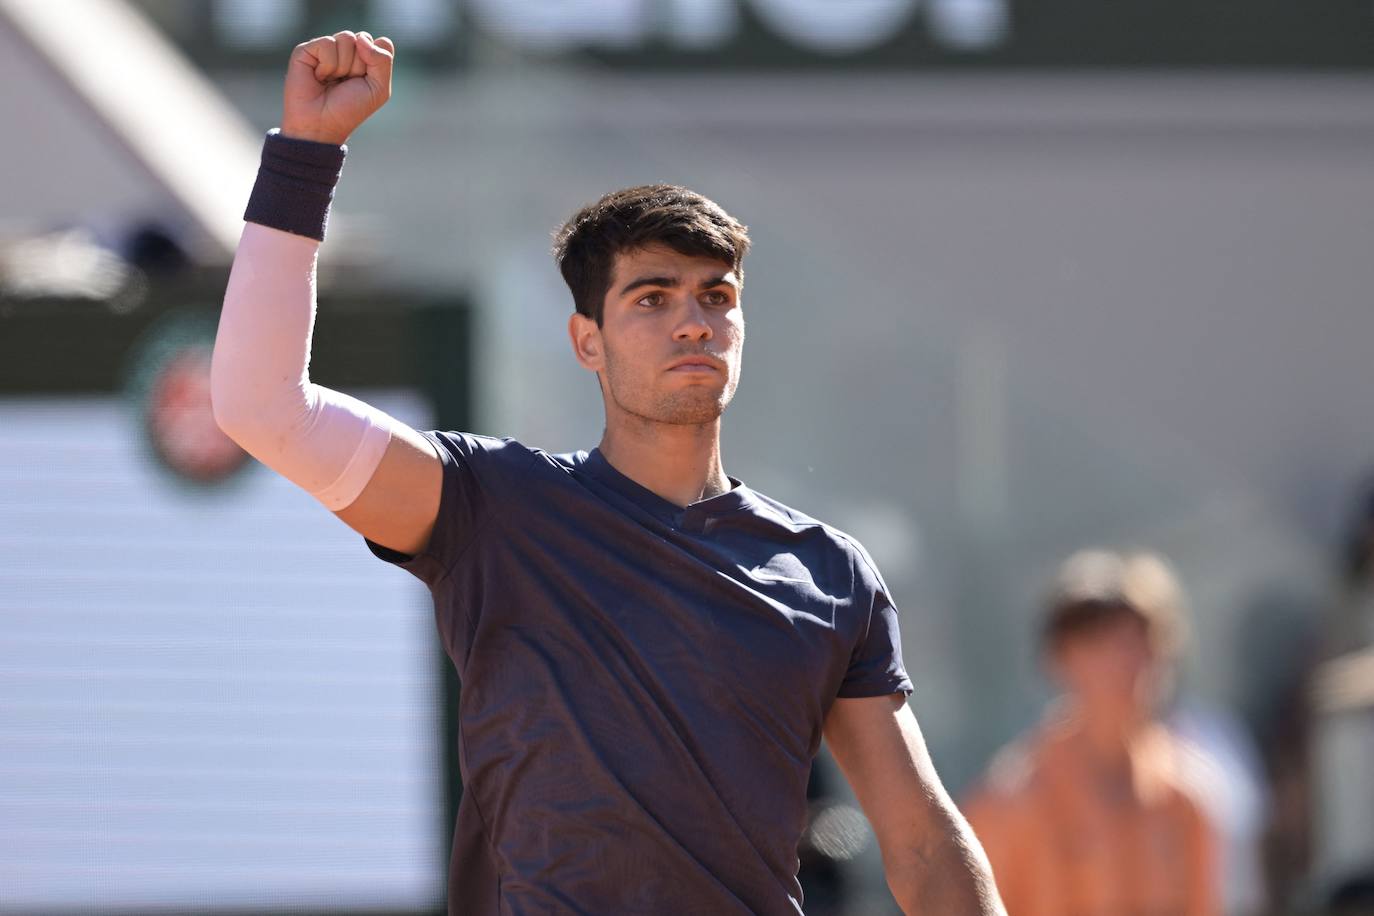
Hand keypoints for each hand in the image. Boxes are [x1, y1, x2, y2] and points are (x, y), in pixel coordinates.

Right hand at [280, 30, 394, 145]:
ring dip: (343, 66)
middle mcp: (346, 50)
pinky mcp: (307, 49)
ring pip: (347, 38)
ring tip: (331, 80)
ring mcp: (326, 49)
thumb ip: (382, 60)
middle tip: (345, 83)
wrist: (322, 124)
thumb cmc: (350, 109)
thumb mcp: (379, 89)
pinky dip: (327, 65)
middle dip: (359, 66)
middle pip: (363, 38)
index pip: (382, 43)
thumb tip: (361, 38)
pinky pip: (328, 43)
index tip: (365, 82)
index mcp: (364, 58)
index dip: (376, 63)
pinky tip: (318, 77)